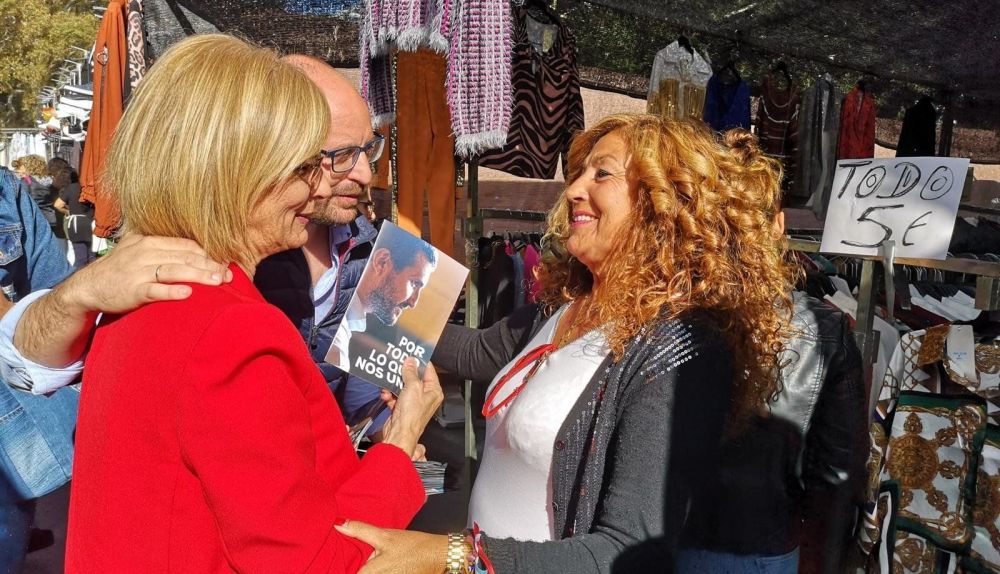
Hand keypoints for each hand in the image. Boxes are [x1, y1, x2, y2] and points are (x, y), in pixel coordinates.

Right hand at [60, 234, 231, 315]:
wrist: (87, 288)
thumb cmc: (119, 271)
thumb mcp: (136, 250)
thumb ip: (161, 247)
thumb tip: (193, 250)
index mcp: (148, 241)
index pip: (185, 244)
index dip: (207, 253)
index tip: (224, 262)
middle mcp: (144, 253)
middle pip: (184, 257)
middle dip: (209, 265)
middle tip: (229, 274)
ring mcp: (137, 271)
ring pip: (174, 271)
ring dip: (198, 276)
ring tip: (218, 282)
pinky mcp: (132, 290)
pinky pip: (155, 290)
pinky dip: (171, 291)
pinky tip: (187, 293)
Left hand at [334, 520, 446, 573]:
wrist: (439, 556)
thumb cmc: (413, 546)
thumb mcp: (385, 535)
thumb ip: (360, 530)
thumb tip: (338, 523)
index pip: (346, 573)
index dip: (339, 567)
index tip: (325, 565)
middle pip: (357, 572)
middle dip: (352, 565)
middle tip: (346, 556)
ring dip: (362, 568)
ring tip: (364, 557)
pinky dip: (372, 569)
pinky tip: (377, 562)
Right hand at [380, 359, 442, 458]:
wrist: (399, 433)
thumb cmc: (411, 415)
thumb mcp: (412, 387)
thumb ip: (411, 373)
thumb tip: (410, 361)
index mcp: (434, 391)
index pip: (429, 370)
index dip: (420, 361)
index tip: (411, 353)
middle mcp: (426, 396)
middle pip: (415, 378)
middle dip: (404, 373)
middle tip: (396, 365)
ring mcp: (414, 402)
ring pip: (403, 387)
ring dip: (394, 385)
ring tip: (388, 383)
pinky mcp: (403, 408)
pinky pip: (396, 396)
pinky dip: (390, 395)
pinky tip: (386, 396)